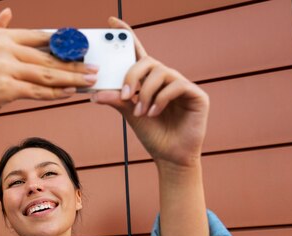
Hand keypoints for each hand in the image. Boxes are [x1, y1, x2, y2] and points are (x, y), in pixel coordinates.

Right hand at [0, 8, 97, 134]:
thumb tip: (7, 11)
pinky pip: (38, 91)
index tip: (81, 49)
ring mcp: (6, 69)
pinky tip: (70, 92)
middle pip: (48, 58)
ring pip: (47, 75)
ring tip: (88, 80)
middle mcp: (4, 49)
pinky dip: (56, 93)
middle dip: (74, 64)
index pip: (40, 38)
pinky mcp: (7, 89)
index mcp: (2, 37)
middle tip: (93, 68)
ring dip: (71, 79)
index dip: (63, 44)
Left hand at [91, 17, 208, 168]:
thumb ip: (116, 100)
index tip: (111, 22)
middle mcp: (167, 79)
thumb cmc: (153, 135)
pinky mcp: (196, 95)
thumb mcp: (129, 115)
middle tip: (125, 96)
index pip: (138, 53)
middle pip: (148, 61)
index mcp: (149, 81)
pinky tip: (155, 112)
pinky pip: (176, 85)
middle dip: (133, 76)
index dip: (126, 36)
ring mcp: (182, 85)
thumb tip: (95, 94)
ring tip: (142, 112)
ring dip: (146, 93)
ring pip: (161, 74)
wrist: (170, 157)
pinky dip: (161, 98)